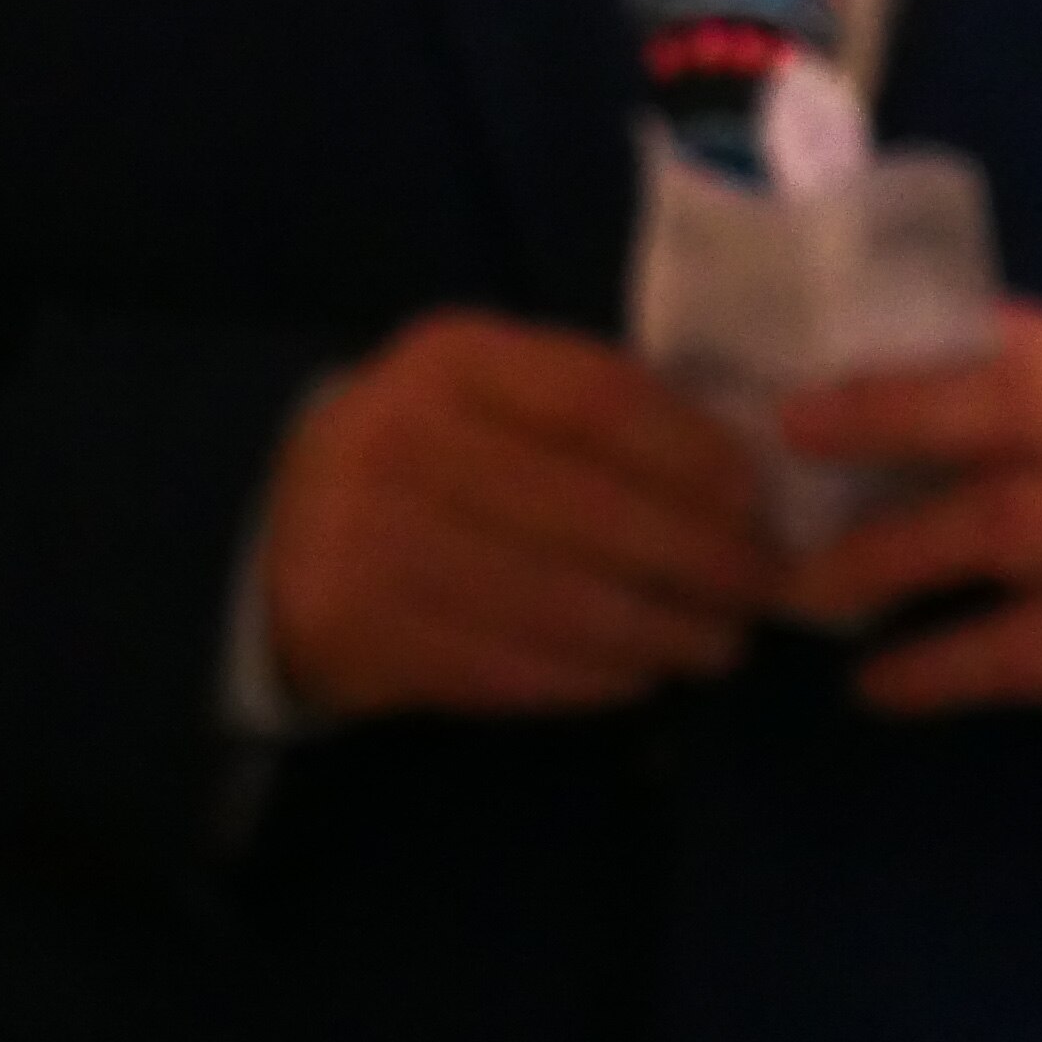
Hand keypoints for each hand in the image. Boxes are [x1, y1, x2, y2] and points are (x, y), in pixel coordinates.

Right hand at [259, 313, 776, 717]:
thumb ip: (603, 412)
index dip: (698, 458)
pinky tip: (633, 674)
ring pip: (561, 604)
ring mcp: (370, 538)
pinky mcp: (361, 629)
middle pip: (592, 512)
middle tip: (759, 594)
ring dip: (660, 635)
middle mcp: (400, 439)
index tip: (760, 504)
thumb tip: (748, 478)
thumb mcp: (499, 394)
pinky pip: (511, 668)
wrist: (281, 528)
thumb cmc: (434, 454)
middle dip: (701, 562)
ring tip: (711, 644)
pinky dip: (593, 680)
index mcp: (449, 361)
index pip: (601, 402)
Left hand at [782, 303, 1041, 757]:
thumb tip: (843, 393)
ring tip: (799, 591)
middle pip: (1014, 406)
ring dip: (884, 553)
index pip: (1012, 342)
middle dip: (888, 413)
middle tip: (786, 431)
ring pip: (1003, 523)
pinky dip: (938, 666)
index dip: (903, 357)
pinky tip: (875, 686)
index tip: (801, 378)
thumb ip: (1005, 405)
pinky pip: (1024, 651)